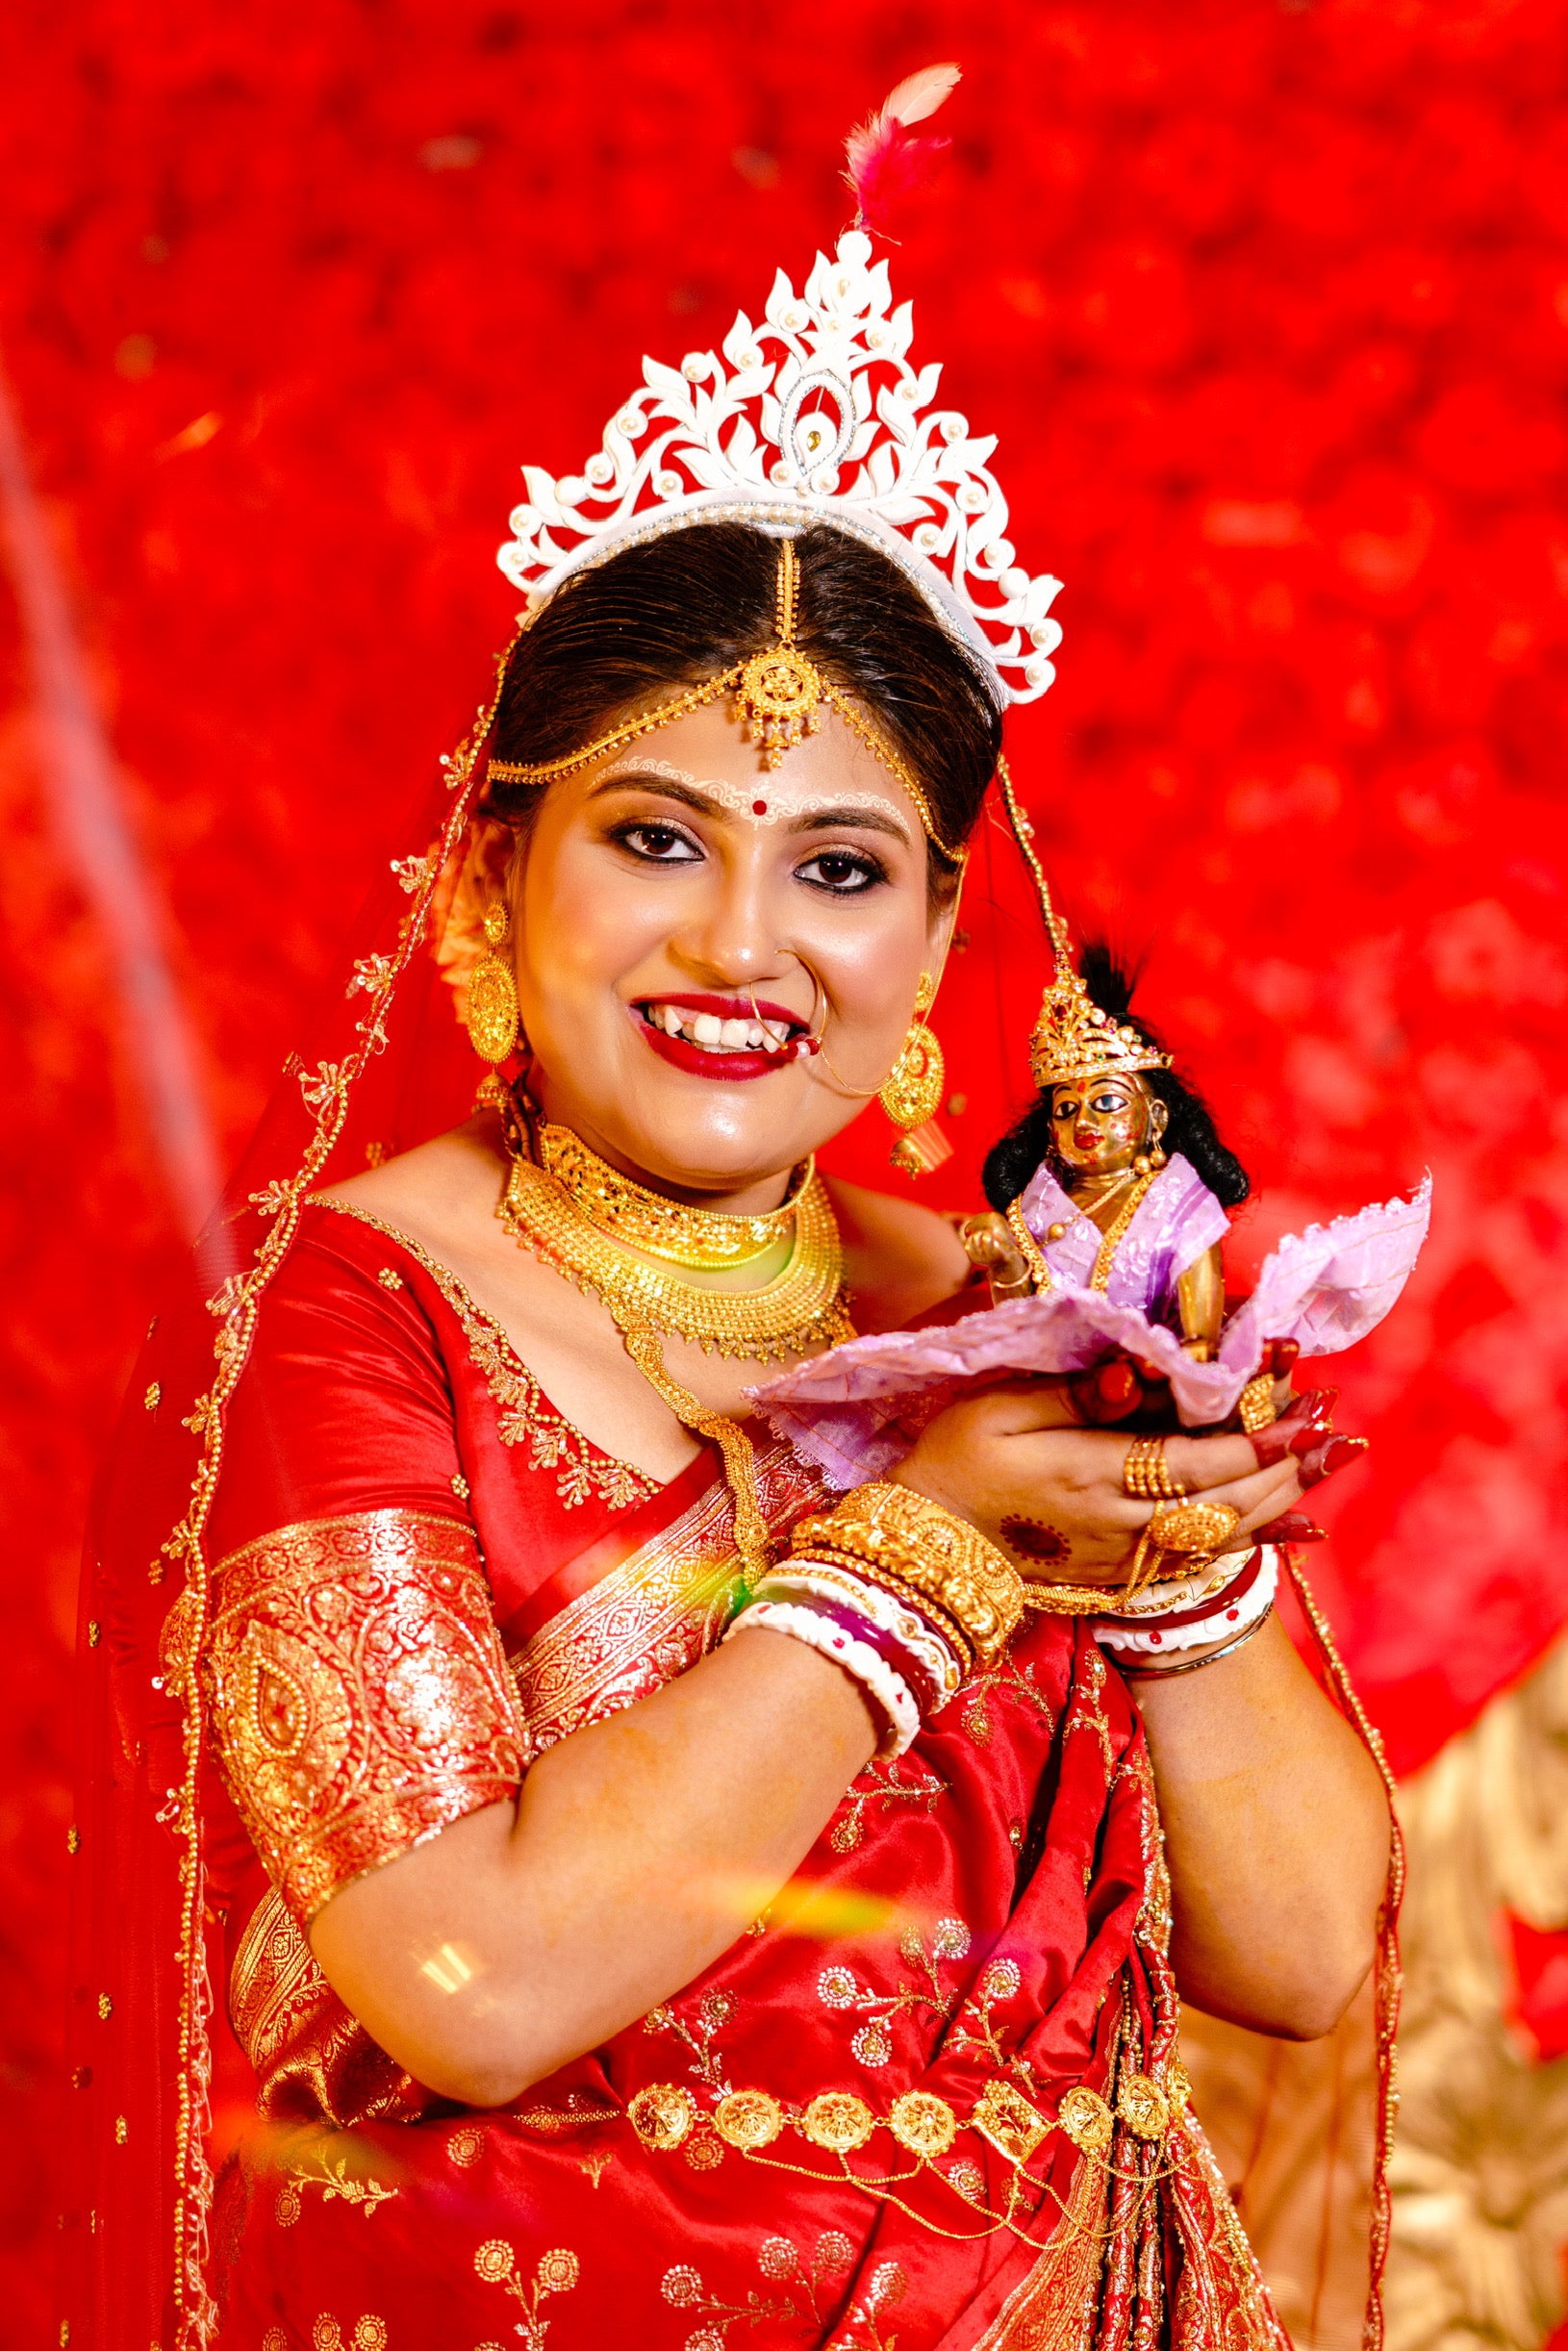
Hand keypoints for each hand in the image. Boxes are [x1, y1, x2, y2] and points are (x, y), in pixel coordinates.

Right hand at [893, 1380, 1305, 1586]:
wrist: (927, 1546)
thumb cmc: (957, 1460)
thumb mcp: (998, 1409)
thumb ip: (1075, 1396)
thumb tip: (1139, 1372)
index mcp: (1091, 1477)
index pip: (1195, 1460)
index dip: (1255, 1438)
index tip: (1300, 1408)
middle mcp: (1123, 1526)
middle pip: (1228, 1499)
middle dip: (1286, 1462)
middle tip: (1332, 1423)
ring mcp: (1129, 1557)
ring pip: (1228, 1532)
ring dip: (1286, 1496)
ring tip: (1331, 1458)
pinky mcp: (1129, 1573)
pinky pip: (1209, 1560)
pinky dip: (1262, 1542)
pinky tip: (1302, 1526)